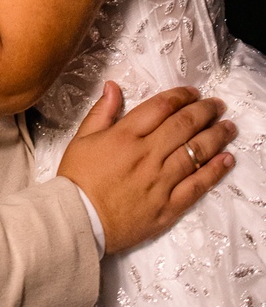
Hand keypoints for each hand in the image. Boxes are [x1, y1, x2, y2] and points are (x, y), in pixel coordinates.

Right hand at [57, 82, 235, 253]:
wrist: (78, 220)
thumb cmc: (78, 179)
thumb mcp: (82, 138)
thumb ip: (102, 111)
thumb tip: (113, 86)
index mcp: (125, 136)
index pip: (161, 107)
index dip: (181, 96)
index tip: (193, 92)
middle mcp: (147, 155)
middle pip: (184, 126)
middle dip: (205, 111)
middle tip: (217, 105)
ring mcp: (160, 181)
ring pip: (196, 153)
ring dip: (216, 137)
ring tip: (228, 127)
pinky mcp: (168, 206)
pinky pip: (197, 186)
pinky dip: (214, 171)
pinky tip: (226, 160)